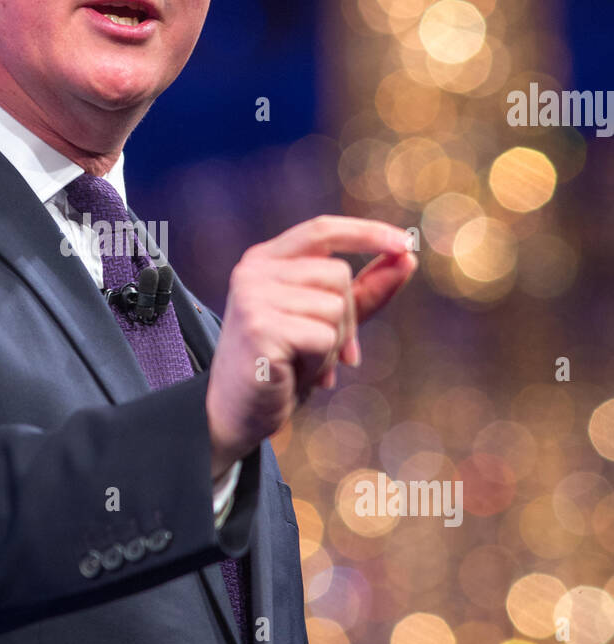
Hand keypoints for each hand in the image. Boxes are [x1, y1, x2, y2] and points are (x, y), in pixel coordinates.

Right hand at [206, 215, 416, 478]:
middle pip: (337, 275)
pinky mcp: (259, 328)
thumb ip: (364, 290)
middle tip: (322, 352)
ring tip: (300, 362)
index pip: (322, 230)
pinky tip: (292, 373)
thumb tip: (406, 258)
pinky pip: (324, 337)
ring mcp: (253, 297)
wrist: (236, 414)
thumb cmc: (282, 365)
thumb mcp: (326, 321)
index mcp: (265, 259)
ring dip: (331, 345)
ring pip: (335, 308)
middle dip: (347, 319)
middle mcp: (254, 271)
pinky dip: (320, 363)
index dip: (367, 233)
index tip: (405, 244)